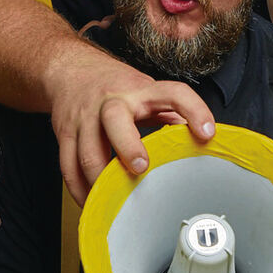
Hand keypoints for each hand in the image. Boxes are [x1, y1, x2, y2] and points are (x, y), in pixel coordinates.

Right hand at [49, 50, 214, 203]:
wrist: (70, 70)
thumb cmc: (115, 86)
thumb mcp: (147, 91)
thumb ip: (172, 113)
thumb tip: (200, 140)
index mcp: (140, 91)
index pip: (173, 94)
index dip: (194, 110)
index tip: (207, 133)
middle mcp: (111, 101)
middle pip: (115, 119)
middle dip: (128, 145)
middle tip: (141, 167)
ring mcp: (85, 118)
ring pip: (87, 151)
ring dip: (102, 179)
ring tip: (117, 199)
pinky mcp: (65, 134)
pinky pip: (68, 167)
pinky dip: (81, 190)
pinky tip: (94, 202)